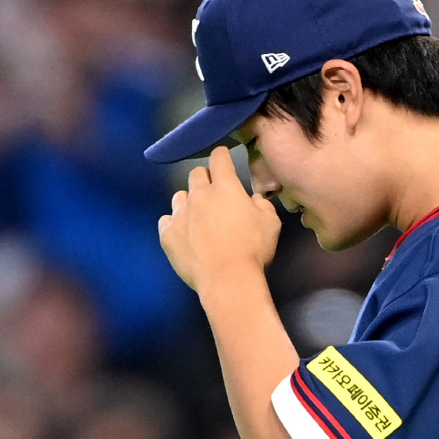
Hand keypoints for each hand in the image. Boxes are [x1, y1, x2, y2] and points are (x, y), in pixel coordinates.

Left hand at [158, 146, 281, 294]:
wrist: (228, 281)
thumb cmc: (253, 250)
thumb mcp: (271, 224)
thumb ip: (262, 204)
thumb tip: (253, 198)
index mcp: (225, 187)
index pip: (219, 158)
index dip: (222, 156)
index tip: (223, 160)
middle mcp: (199, 195)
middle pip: (196, 174)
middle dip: (205, 179)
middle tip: (214, 195)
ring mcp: (180, 214)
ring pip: (179, 196)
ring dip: (189, 201)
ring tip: (198, 218)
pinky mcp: (167, 235)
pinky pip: (166, 221)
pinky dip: (174, 224)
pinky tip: (183, 234)